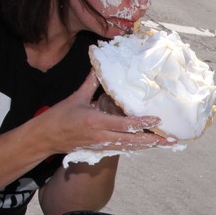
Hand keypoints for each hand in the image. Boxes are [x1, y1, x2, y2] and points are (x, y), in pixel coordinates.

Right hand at [41, 73, 175, 154]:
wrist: (44, 138)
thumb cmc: (59, 117)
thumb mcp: (76, 97)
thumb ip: (91, 82)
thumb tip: (99, 64)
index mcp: (95, 122)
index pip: (124, 125)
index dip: (142, 123)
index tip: (157, 120)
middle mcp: (101, 136)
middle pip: (132, 141)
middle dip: (153, 141)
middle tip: (171, 140)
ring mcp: (101, 145)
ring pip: (129, 148)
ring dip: (148, 146)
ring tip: (166, 144)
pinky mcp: (100, 150)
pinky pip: (122, 149)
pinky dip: (136, 147)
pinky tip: (149, 145)